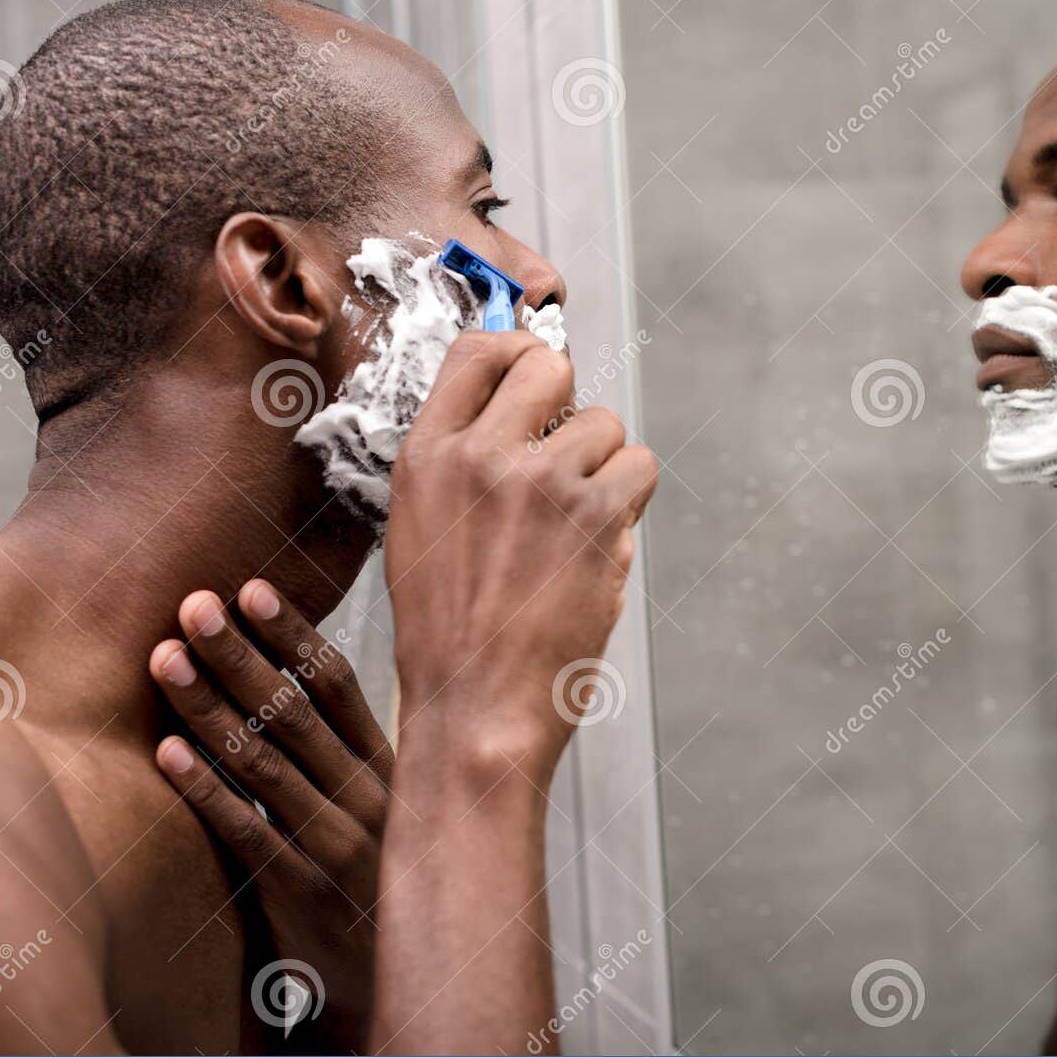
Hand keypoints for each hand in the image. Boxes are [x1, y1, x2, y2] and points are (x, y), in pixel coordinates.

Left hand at [147, 580, 391, 1052]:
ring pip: (265, 763)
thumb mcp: (389, 807)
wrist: (396, 977)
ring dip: (210, 708)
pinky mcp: (300, 890)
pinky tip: (166, 754)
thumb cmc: (382, 879)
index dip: (295, 635)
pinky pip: (246, 832)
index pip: (340, 687)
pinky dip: (206, 791)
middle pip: (296, 712)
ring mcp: (335, 843)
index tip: (252, 589)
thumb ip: (351, 752)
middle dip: (241, 655)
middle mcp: (367, 796)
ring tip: (165, 659)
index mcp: (389, 768)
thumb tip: (300, 676)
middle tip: (194, 604)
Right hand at [383, 331, 656, 786]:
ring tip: (577, 519)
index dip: (516, 353)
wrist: (476, 705)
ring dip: (604, 465)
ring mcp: (542, 483)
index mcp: (426, 457)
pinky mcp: (595, 516)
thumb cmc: (448, 632)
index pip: (476, 352)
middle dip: (568, 400)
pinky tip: (602, 538)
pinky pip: (639, 467)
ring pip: (605, 424)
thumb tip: (515, 413)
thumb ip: (459, 463)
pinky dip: (632, 500)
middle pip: (548, 366)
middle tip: (567, 446)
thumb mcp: (417, 529)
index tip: (533, 375)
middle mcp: (481, 457)